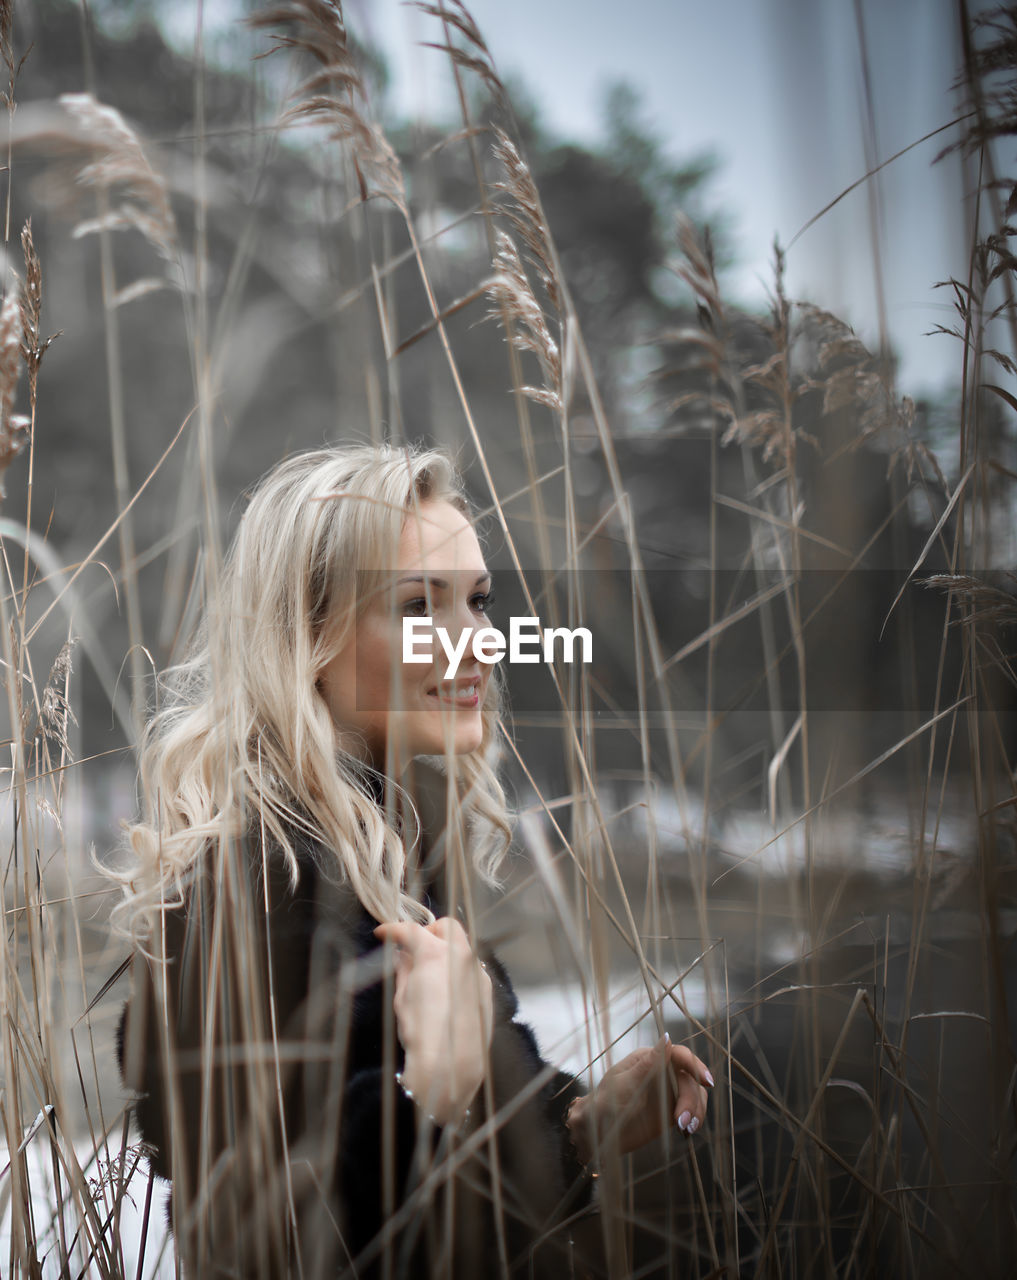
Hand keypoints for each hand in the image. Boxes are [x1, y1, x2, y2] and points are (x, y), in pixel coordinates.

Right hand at [373, 916, 492, 1126]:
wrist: (452, 1065)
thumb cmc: (422, 1033)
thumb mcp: (402, 999)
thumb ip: (404, 970)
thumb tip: (404, 956)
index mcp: (436, 953)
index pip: (411, 930)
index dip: (393, 930)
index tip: (383, 933)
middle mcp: (461, 956)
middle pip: (447, 926)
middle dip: (429, 931)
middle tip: (414, 948)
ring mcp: (478, 972)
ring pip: (463, 946)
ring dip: (446, 949)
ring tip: (430, 970)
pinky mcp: (487, 990)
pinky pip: (471, 968)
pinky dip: (457, 969)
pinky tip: (447, 989)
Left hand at [567, 1035, 713, 1161]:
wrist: (599, 1132)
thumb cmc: (606, 1103)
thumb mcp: (625, 1084)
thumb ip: (648, 1064)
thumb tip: (667, 1037)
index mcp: (650, 1059)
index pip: (679, 1055)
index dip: (696, 1065)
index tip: (707, 1082)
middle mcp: (663, 1072)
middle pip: (690, 1080)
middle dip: (691, 1100)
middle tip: (681, 1122)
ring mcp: (669, 1092)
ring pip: (695, 1095)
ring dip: (695, 1111)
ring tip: (685, 1129)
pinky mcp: (672, 1110)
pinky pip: (692, 1111)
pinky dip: (694, 1120)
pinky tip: (687, 1131)